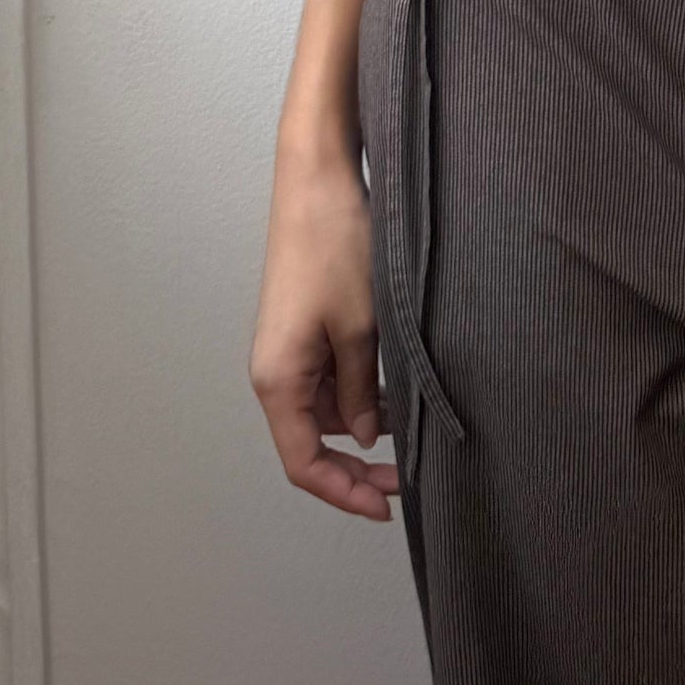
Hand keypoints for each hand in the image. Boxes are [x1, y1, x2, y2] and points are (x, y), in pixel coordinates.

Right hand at [250, 138, 401, 519]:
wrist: (316, 180)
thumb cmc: (334, 245)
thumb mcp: (361, 326)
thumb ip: (361, 390)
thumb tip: (364, 437)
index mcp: (277, 380)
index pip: (303, 462)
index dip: (343, 492)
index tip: (386, 504)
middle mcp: (274, 371)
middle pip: (313, 440)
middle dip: (358, 462)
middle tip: (409, 474)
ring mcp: (287, 349)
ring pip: (324, 408)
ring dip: (363, 422)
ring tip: (410, 427)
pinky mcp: (302, 328)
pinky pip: (327, 376)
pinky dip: (359, 389)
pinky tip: (393, 389)